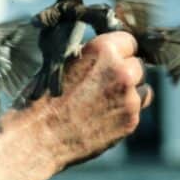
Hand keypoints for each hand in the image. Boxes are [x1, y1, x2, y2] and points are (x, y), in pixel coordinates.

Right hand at [12, 31, 152, 169]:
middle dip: (126, 72)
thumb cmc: (41, 100)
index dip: (119, 50)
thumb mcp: (62, 64)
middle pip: (138, 65)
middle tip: (106, 83)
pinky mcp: (130, 121)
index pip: (129, 41)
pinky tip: (103, 118)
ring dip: (130, 92)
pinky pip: (137, 111)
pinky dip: (124, 113)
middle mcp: (121, 71)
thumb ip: (90, 57)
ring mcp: (129, 98)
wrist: (37, 138)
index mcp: (102, 50)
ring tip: (104, 102)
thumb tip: (103, 55)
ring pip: (143, 88)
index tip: (114, 58)